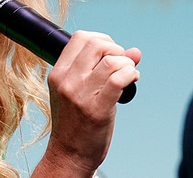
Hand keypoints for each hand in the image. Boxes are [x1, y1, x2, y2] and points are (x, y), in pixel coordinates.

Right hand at [35, 30, 140, 177]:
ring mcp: (80, 95)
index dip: (102, 39)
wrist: (69, 154)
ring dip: (127, 64)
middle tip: (121, 65)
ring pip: (112, 60)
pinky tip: (132, 82)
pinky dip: (131, 75)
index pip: (80, 37)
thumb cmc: (76, 122)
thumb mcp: (79, 90)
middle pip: (97, 44)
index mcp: (58, 73)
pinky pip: (119, 79)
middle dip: (116, 49)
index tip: (111, 53)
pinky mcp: (97, 109)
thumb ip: (102, 67)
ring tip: (128, 75)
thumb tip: (134, 51)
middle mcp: (66, 81)